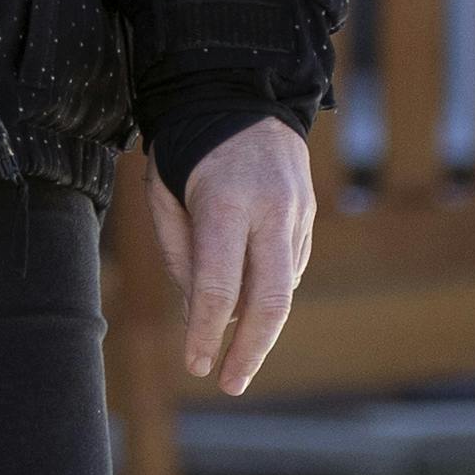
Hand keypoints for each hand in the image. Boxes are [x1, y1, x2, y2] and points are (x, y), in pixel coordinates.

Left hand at [149, 118, 314, 396]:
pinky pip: (288, 268)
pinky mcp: (310, 216)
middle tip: (231, 383)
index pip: (218, 287)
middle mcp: (271, 210)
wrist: (243, 90)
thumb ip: (181, 254)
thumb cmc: (188, 147)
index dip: (205, 333)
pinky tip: (248, 295)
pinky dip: (266, 290)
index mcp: (226, 203)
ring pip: (282, 288)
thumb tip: (199, 314)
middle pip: (270, 301)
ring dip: (257, 323)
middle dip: (251, 350)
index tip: (196, 365)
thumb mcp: (164, 193)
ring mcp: (298, 213)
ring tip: (233, 347)